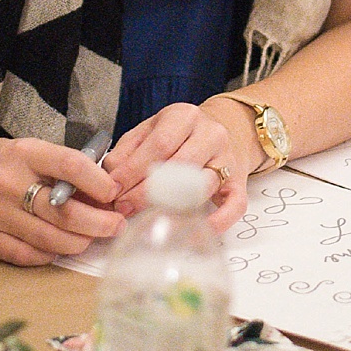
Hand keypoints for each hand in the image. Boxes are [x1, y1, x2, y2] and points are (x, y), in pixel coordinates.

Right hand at [0, 132, 124, 265]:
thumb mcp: (28, 151)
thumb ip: (62, 170)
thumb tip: (104, 194)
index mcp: (23, 154)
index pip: (70, 166)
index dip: (99, 183)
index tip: (115, 193)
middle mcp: (7, 183)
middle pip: (63, 211)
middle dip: (99, 222)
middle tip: (116, 225)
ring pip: (49, 238)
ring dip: (79, 242)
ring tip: (92, 238)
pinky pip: (25, 255)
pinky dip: (49, 255)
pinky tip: (60, 248)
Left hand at [105, 99, 256, 229]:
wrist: (221, 132)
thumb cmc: (177, 137)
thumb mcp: (148, 132)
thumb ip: (126, 152)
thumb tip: (111, 180)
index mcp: (185, 117)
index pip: (160, 144)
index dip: (134, 170)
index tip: (113, 190)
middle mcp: (212, 134)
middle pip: (180, 165)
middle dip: (147, 191)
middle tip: (125, 208)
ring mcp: (228, 159)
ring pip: (203, 185)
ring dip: (173, 207)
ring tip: (148, 218)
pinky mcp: (239, 183)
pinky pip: (235, 205)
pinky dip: (219, 221)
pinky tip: (197, 233)